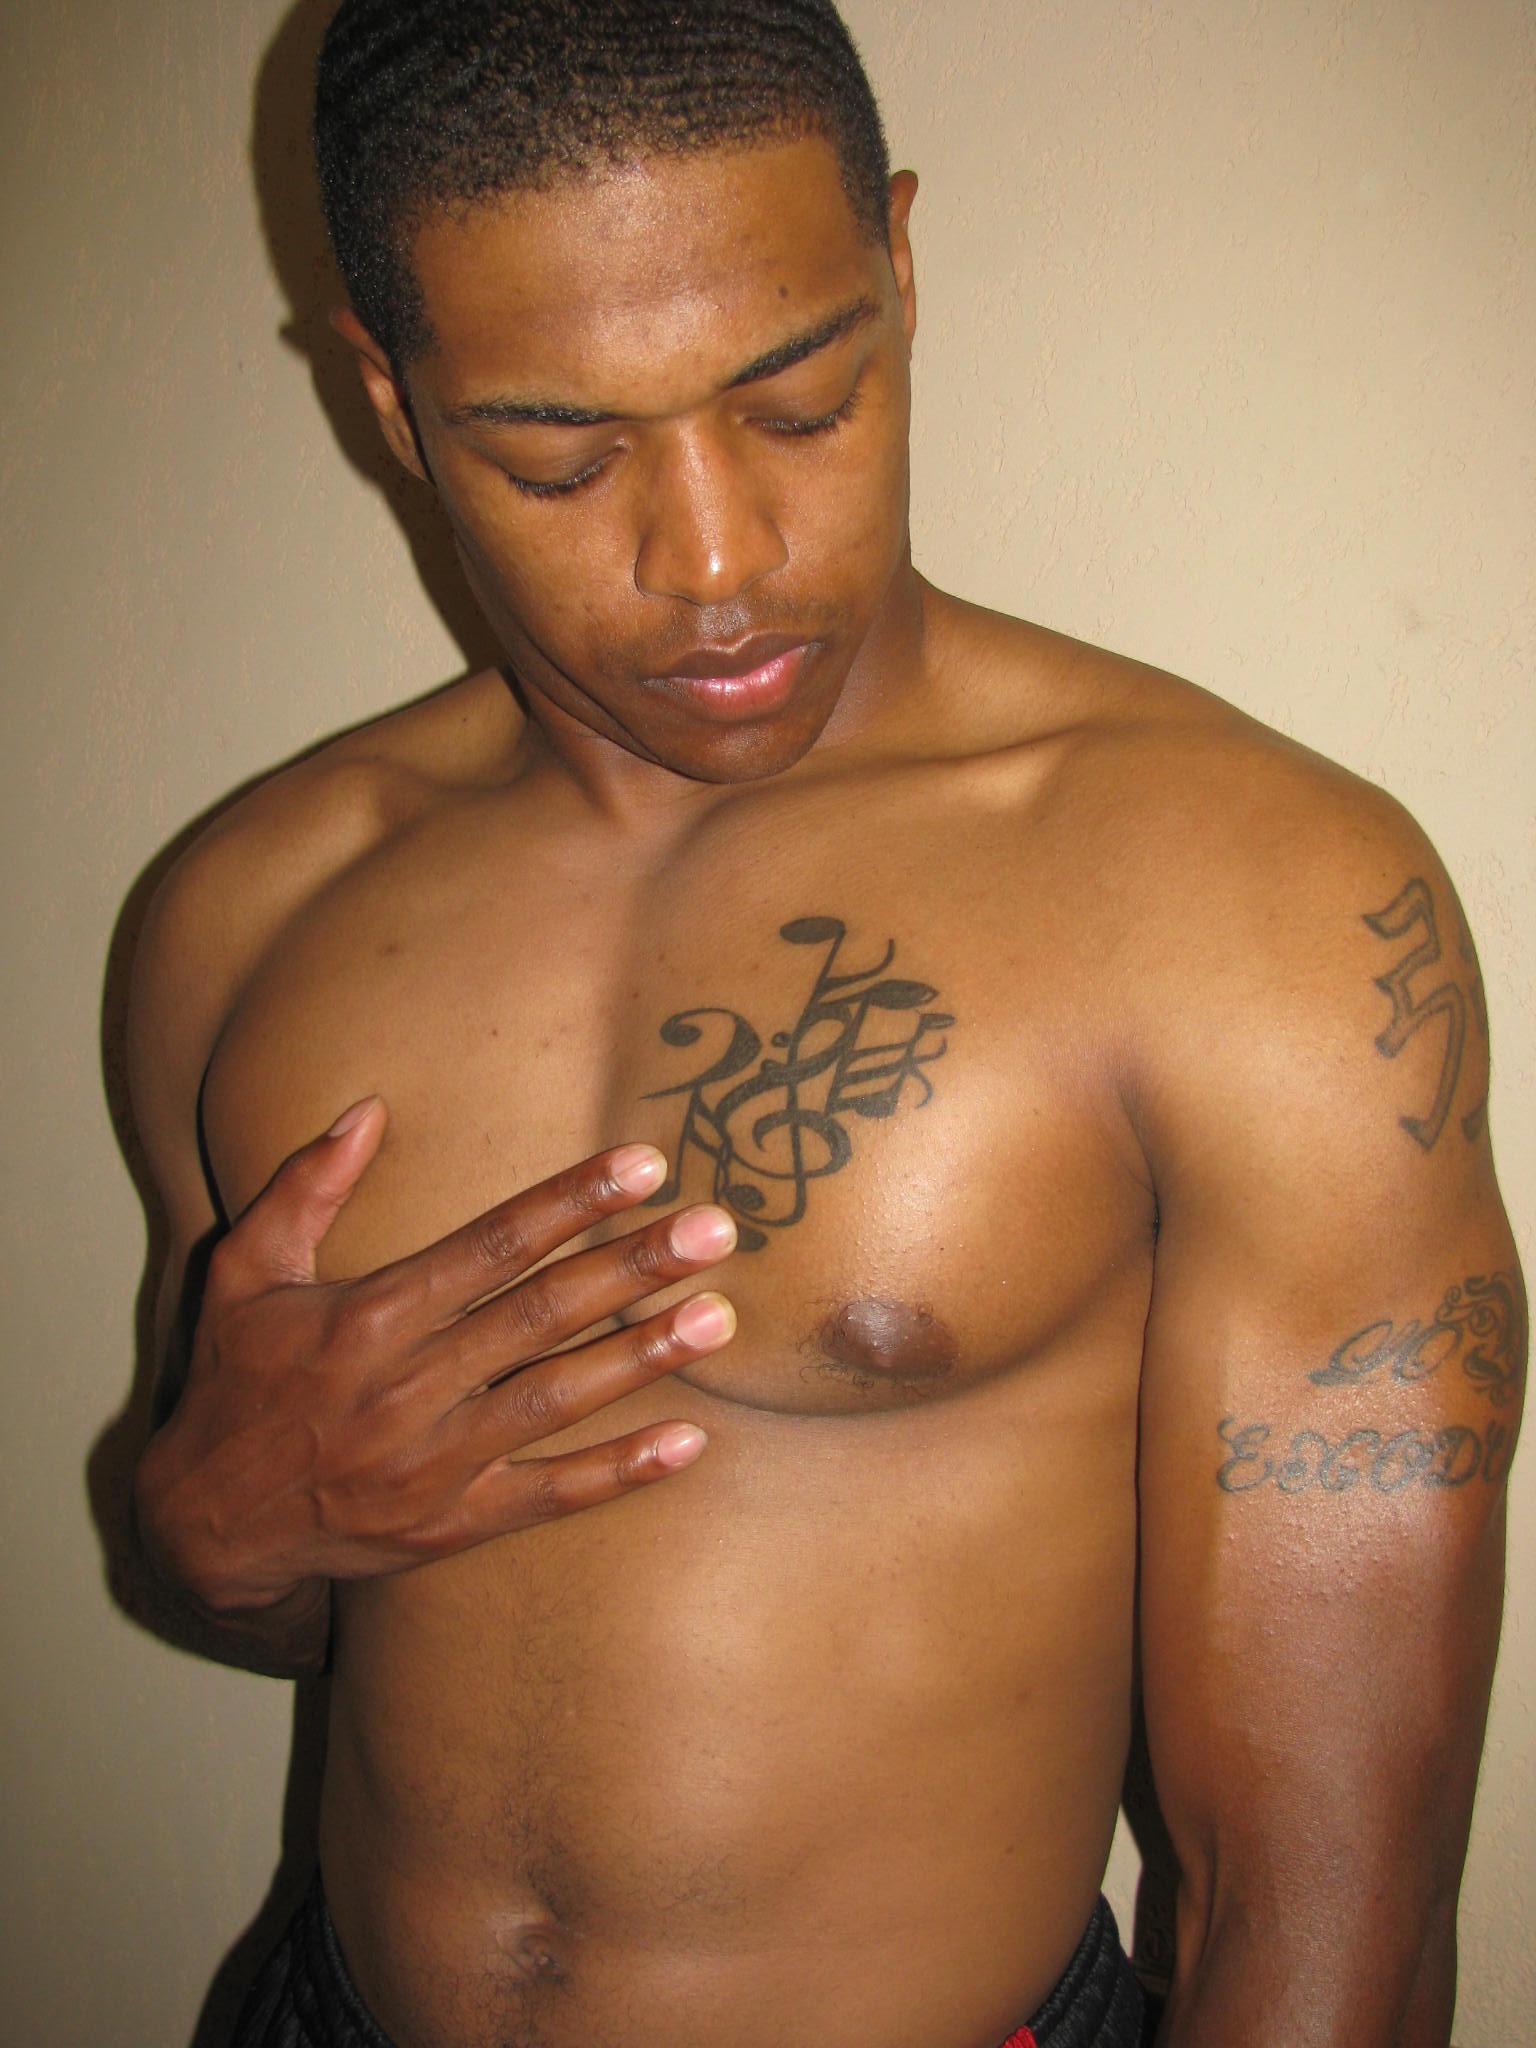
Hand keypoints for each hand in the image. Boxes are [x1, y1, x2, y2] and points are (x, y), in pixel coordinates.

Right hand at [134, 1098, 735, 1612]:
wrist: (207, 1524)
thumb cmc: (234, 1382)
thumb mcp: (244, 1272)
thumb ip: (305, 1187)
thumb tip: (366, 1109)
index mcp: (370, 1317)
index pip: (490, 1246)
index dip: (569, 1203)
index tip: (643, 1166)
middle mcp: (411, 1386)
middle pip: (541, 1316)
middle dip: (632, 1269)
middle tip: (715, 1231)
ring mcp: (438, 1461)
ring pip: (557, 1400)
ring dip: (642, 1358)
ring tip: (718, 1318)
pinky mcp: (454, 1522)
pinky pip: (549, 1496)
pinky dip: (619, 1473)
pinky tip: (688, 1444)